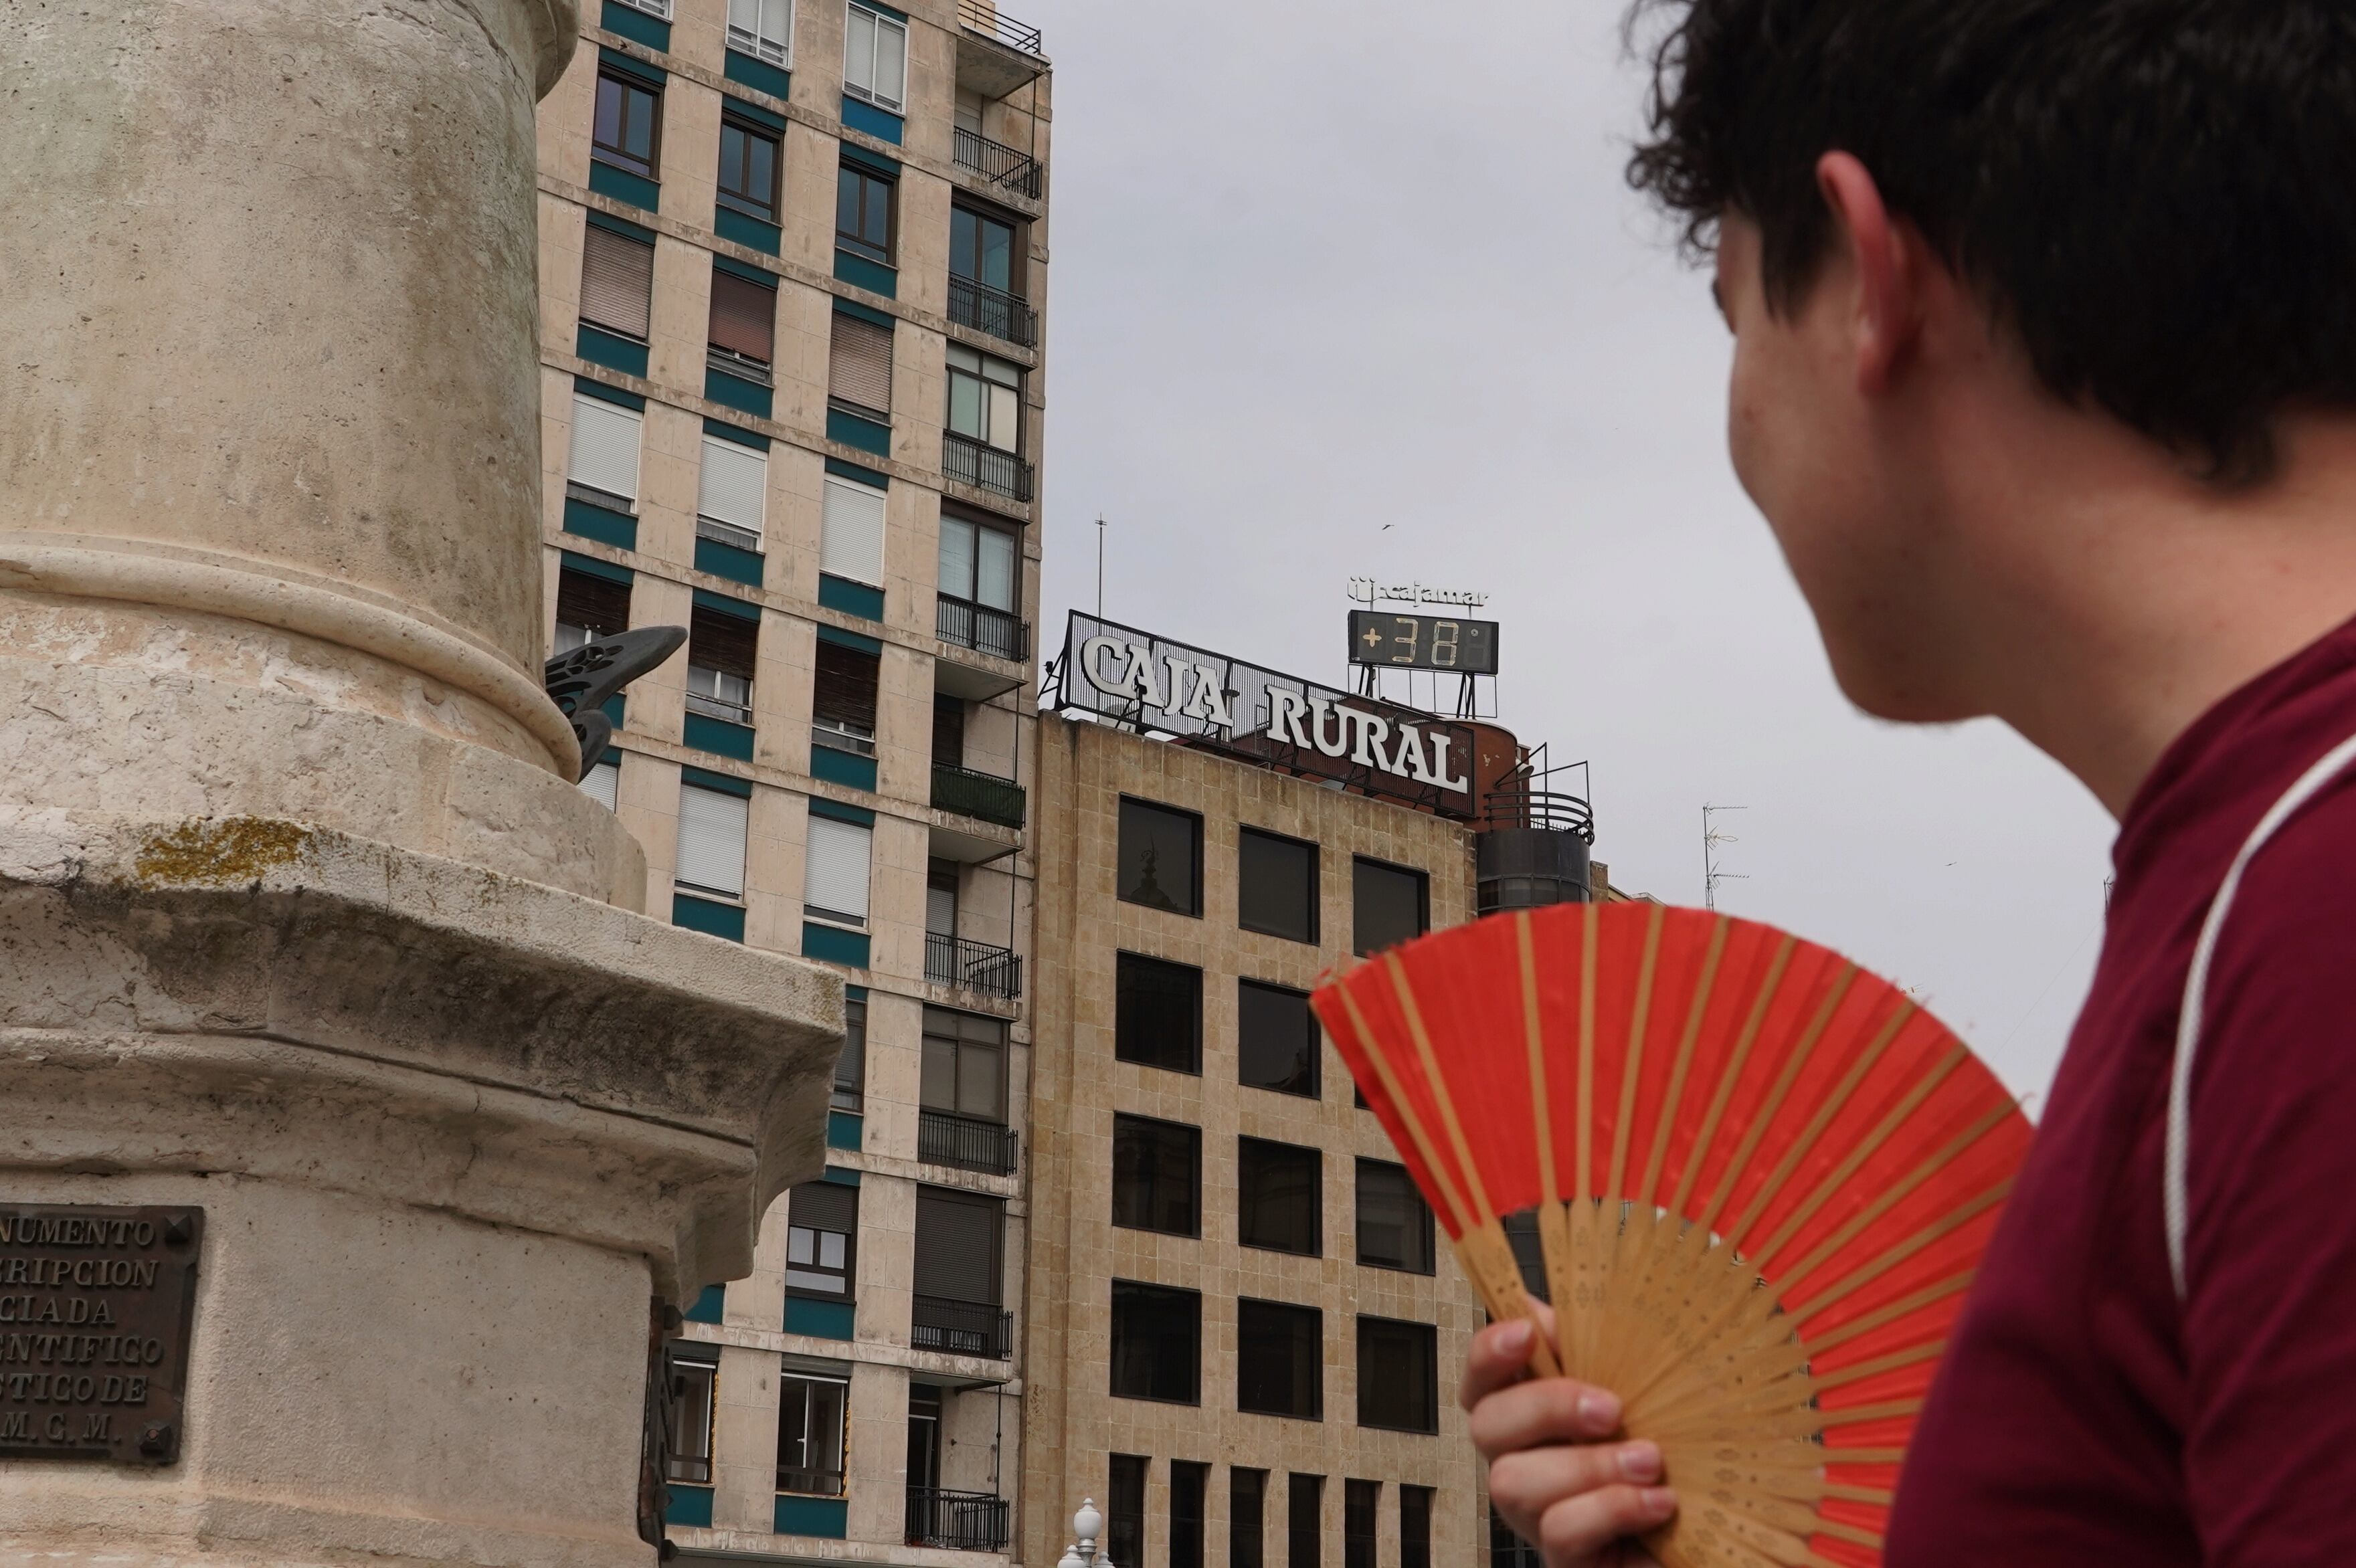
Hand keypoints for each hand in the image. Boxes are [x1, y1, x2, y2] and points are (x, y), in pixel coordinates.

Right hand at [1462, 1304, 1674, 1567]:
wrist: (1715, 1532)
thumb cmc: (1679, 1458)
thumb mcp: (1645, 1391)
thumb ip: (1602, 1350)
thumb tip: (1563, 1308)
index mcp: (1534, 1418)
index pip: (1482, 1377)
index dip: (1489, 1352)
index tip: (1526, 1332)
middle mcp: (1523, 1464)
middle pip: (1486, 1425)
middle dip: (1545, 1407)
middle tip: (1610, 1408)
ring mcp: (1537, 1516)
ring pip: (1513, 1481)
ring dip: (1588, 1464)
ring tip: (1648, 1461)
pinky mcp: (1566, 1559)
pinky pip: (1560, 1532)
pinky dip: (1610, 1508)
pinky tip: (1656, 1501)